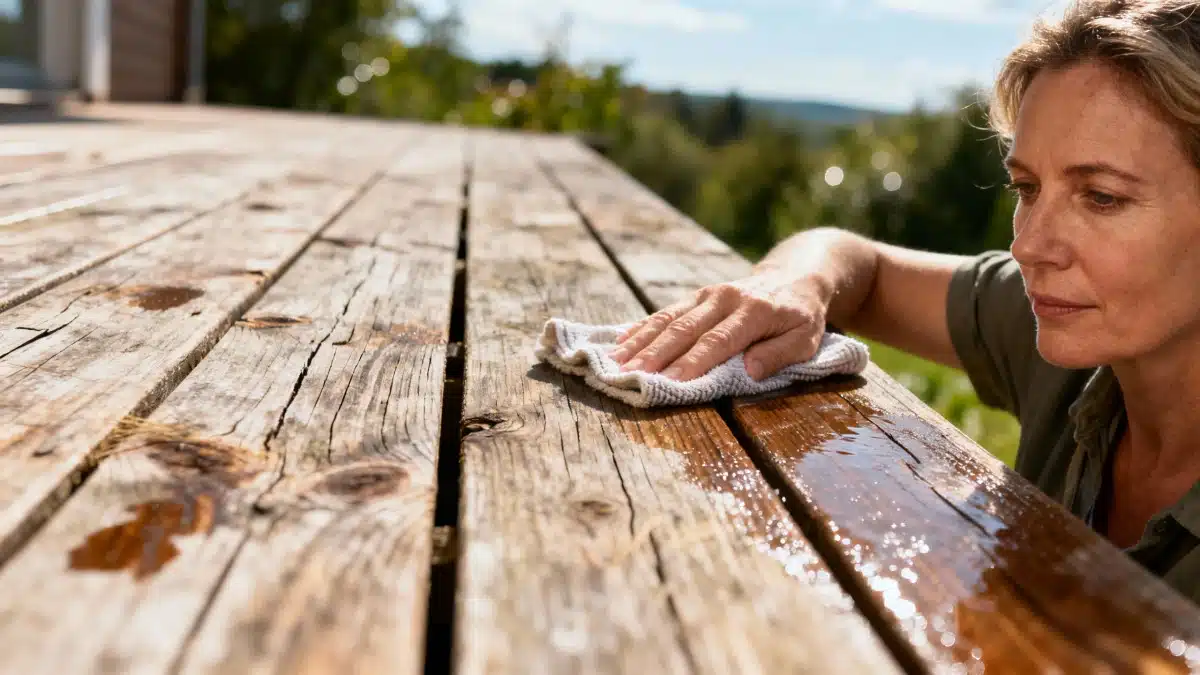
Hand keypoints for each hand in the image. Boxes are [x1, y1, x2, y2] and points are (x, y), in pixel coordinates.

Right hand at [610, 270, 828, 381]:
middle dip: (656, 354)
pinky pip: (666, 312)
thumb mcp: (807, 338)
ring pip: (669, 319)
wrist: (795, 274)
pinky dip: (642, 327)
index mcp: (754, 311)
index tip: (670, 382)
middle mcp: (725, 298)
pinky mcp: (697, 296)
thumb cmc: (801, 315)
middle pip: (685, 329)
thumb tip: (750, 370)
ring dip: (641, 341)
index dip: (693, 362)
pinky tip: (621, 340)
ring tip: (616, 361)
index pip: (718, 340)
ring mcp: (708, 295)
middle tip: (631, 374)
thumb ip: (781, 354)